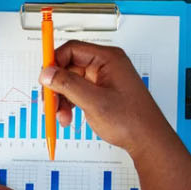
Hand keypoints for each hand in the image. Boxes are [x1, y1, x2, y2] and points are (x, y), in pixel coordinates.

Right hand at [39, 41, 170, 153]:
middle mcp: (105, 65)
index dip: (55, 63)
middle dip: (56, 87)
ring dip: (61, 99)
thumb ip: (68, 85)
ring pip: (70, 81)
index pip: (72, 50)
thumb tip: (48, 72)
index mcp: (108, 58)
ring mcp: (103, 79)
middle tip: (49, 104)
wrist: (146, 140)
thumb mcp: (94, 101)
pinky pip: (77, 92)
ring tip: (62, 117)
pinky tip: (68, 117)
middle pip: (68, 66)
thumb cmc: (131, 120)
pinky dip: (69, 104)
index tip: (44, 80)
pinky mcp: (100, 91)